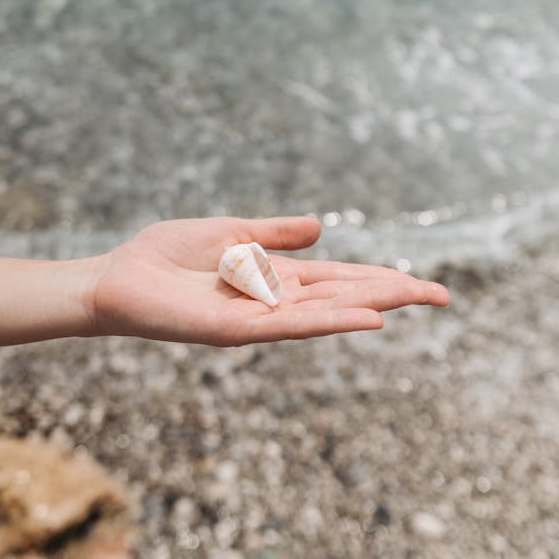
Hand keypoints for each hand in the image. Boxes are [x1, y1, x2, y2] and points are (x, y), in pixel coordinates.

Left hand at [88, 216, 448, 345]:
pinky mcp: (238, 330)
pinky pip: (293, 325)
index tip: (422, 282)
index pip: (340, 278)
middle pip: (345, 297)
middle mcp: (276, 301)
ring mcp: (260, 318)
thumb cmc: (164, 257)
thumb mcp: (229, 233)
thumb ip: (274, 234)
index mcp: (276, 277)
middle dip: (393, 294)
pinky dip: (333, 322)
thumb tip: (322, 227)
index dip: (380, 278)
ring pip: (330, 311)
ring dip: (374, 304)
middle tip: (443, 295)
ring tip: (419, 296)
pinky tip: (367, 318)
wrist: (115, 279)